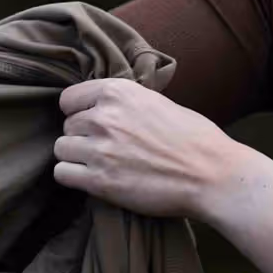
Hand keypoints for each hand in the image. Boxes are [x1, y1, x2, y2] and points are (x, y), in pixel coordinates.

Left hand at [52, 77, 243, 219]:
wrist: (212, 174)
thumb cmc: (195, 139)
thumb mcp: (159, 103)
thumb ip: (126, 103)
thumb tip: (106, 107)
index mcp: (118, 92)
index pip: (69, 98)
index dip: (80, 112)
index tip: (93, 123)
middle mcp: (104, 116)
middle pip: (67, 125)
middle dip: (82, 137)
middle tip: (106, 148)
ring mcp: (100, 149)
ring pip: (61, 149)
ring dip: (76, 157)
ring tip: (100, 165)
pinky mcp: (99, 180)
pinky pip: (62, 174)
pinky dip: (74, 177)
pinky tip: (93, 179)